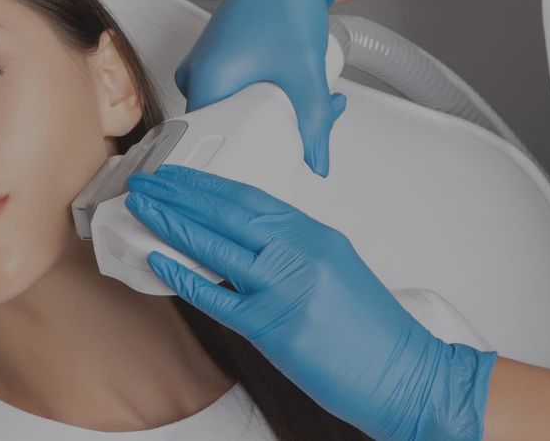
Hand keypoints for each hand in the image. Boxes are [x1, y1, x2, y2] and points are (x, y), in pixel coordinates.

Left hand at [125, 164, 496, 440]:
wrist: (407, 375)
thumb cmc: (374, 330)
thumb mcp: (335, 267)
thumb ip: (292, 248)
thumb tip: (245, 240)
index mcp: (313, 235)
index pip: (249, 197)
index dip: (206, 183)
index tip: (178, 174)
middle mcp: (298, 253)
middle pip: (226, 212)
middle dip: (179, 193)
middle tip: (146, 181)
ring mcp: (285, 288)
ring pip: (215, 246)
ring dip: (171, 222)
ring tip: (142, 207)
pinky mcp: (274, 328)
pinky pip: (217, 297)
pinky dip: (183, 277)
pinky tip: (158, 260)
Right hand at [175, 0, 350, 176]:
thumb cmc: (284, 0)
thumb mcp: (305, 74)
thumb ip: (314, 124)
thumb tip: (317, 160)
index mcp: (205, 82)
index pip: (211, 144)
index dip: (242, 161)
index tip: (265, 168)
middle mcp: (196, 76)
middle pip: (228, 128)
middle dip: (272, 133)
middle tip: (305, 129)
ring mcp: (206, 66)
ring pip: (236, 109)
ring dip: (274, 113)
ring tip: (309, 98)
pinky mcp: (219, 59)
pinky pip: (236, 91)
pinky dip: (267, 95)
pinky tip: (295, 86)